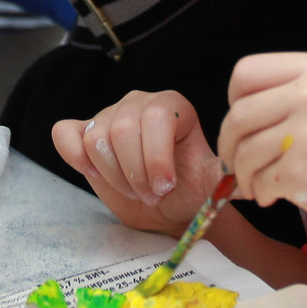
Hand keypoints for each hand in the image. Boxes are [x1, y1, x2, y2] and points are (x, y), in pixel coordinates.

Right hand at [52, 89, 213, 232]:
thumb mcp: (208, 184)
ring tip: (132, 190)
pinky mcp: (82, 131)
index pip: (154, 118)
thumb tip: (240, 181)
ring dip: (113, 173)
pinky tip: (95, 174)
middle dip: (134, 172)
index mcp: (173, 106)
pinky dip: (75, 157)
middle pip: (122, 127)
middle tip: (150, 196)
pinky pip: (66, 134)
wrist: (164, 206)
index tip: (165, 188)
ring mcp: (108, 114)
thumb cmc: (187, 191)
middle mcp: (139, 101)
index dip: (155, 157)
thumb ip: (221, 178)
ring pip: (96, 135)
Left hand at [220, 52, 306, 237]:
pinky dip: (261, 193)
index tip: (243, 120)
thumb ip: (301, 94)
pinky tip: (277, 196)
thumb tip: (249, 112)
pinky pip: (260, 182)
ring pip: (245, 152)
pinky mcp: (301, 173)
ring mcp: (303, 134)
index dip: (235, 99)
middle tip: (237, 160)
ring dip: (245, 174)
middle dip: (231, 143)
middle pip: (238, 114)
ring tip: (261, 184)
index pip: (246, 72)